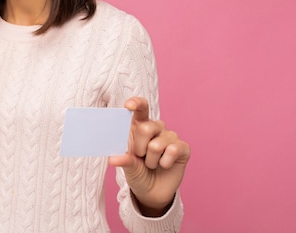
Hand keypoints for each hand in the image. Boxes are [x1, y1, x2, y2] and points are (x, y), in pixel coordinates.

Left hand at [108, 97, 189, 216]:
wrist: (151, 192)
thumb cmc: (137, 172)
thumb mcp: (128, 166)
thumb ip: (123, 159)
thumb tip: (112, 159)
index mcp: (140, 125)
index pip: (140, 108)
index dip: (136, 103)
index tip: (128, 105)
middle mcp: (156, 127)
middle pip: (146, 128)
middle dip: (139, 148)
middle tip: (140, 157)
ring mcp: (170, 136)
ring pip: (157, 144)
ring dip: (151, 160)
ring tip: (152, 164)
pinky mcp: (183, 148)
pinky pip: (173, 150)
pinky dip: (165, 163)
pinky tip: (165, 166)